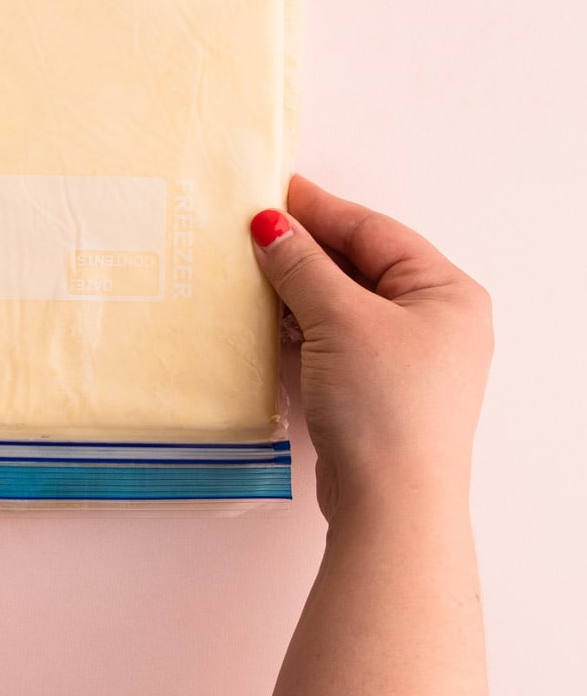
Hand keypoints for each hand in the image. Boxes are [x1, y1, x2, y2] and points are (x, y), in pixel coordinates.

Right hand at [250, 176, 492, 519]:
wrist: (391, 503)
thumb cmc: (384, 405)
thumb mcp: (341, 319)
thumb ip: (303, 266)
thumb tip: (270, 225)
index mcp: (446, 292)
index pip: (374, 231)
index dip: (319, 210)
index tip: (272, 192)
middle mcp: (436, 321)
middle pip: (360, 266)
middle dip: (305, 251)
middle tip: (251, 231)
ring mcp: (408, 360)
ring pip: (345, 305)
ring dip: (299, 290)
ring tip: (249, 271)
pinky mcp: (379, 392)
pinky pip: (337, 341)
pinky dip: (304, 327)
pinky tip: (267, 319)